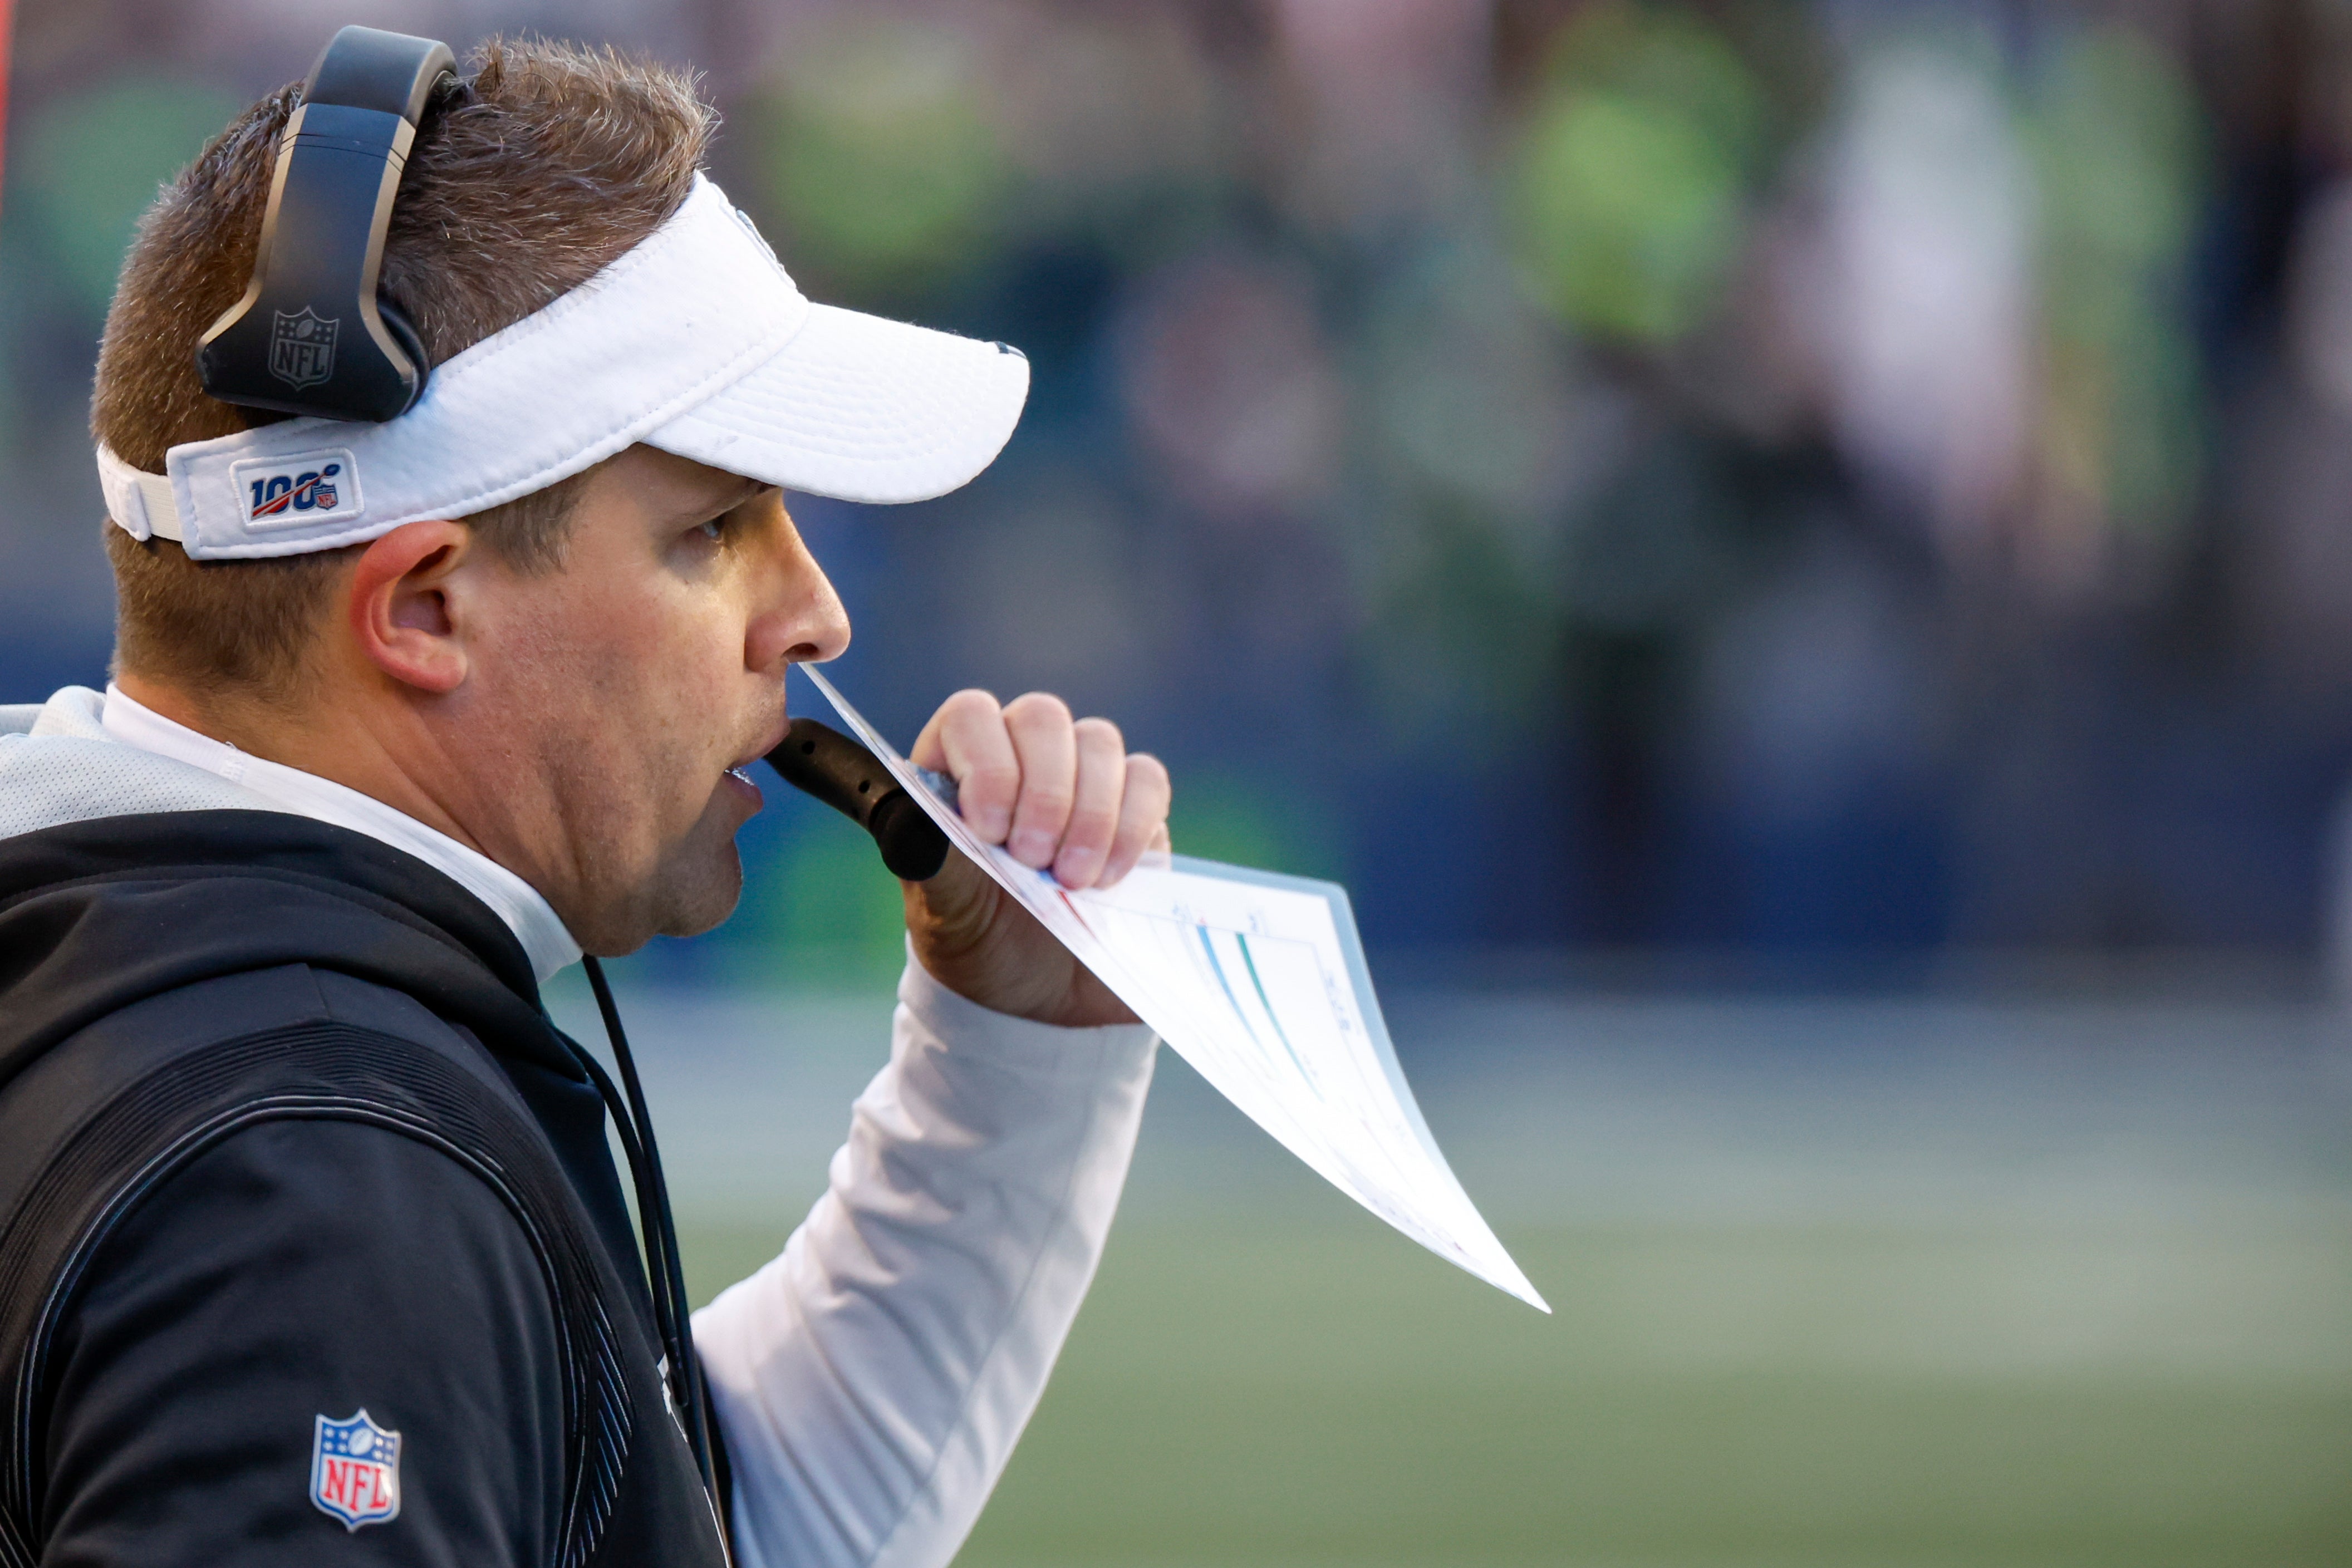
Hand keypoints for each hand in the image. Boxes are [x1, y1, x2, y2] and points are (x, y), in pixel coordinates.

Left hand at [903, 690, 1170, 1026]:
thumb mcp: (944, 911)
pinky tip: (1107, 878)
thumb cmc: (978, 941)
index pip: (971, 716)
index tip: (989, 829)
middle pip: (1042, 717)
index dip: (986, 761)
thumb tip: (919, 828)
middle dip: (1045, 791)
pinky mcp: (1134, 806)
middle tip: (1035, 860)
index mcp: (957, 766)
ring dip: (1090, 813)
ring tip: (1072, 881)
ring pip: (1099, 742)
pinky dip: (1132, 826)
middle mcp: (1019, 755)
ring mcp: (1082, 775)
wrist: (1037, 997)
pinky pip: (1146, 780)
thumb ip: (932, 862)